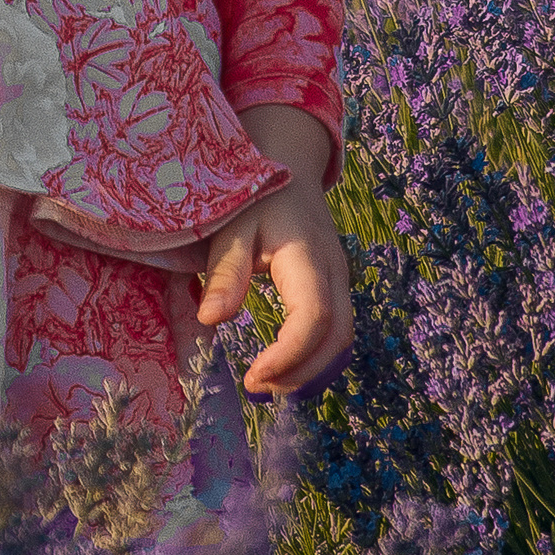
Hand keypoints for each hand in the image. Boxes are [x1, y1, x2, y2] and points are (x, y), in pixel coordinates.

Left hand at [196, 104, 353, 397]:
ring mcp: (341, 281)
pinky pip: (337, 332)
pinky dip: (315, 359)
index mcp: (308, 255)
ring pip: (343, 340)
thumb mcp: (231, 226)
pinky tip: (283, 369)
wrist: (289, 166)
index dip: (290, 355)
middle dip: (302, 373)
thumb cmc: (255, 195)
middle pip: (338, 337)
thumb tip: (211, 321)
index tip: (253, 376)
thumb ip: (225, 272)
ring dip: (311, 371)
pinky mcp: (336, 288)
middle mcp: (335, 272)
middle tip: (257, 388)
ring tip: (267, 384)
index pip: (315, 316)